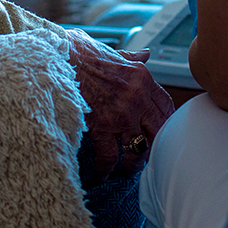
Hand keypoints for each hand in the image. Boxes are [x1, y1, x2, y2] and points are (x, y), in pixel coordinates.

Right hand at [65, 28, 173, 184]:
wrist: (62, 58)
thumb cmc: (85, 54)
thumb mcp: (116, 53)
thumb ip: (133, 58)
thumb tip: (146, 54)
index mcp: (142, 78)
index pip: (166, 105)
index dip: (166, 122)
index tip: (161, 132)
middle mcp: (137, 97)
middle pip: (157, 130)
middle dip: (153, 146)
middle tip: (146, 155)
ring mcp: (121, 113)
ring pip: (137, 149)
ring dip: (133, 164)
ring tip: (127, 170)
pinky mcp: (102, 126)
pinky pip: (109, 156)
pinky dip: (105, 169)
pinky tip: (101, 174)